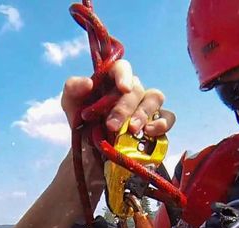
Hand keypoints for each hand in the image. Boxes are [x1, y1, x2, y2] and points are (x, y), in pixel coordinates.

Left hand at [61, 59, 175, 136]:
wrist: (90, 149)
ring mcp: (146, 105)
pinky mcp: (156, 123)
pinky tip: (149, 132)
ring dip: (144, 113)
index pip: (122, 68)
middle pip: (136, 89)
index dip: (124, 75)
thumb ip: (73, 88)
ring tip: (132, 130)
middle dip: (125, 108)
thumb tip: (88, 83)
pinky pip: (168, 117)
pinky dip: (162, 123)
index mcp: (112, 79)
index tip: (122, 88)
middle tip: (112, 126)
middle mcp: (132, 89)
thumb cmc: (82, 120)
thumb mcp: (70, 104)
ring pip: (155, 98)